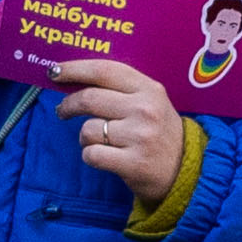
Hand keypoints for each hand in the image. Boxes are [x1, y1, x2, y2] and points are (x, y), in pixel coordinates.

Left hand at [55, 57, 187, 203]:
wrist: (187, 172)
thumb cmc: (160, 134)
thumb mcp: (151, 103)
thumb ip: (120, 90)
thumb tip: (74, 80)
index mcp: (149, 89)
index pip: (104, 71)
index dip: (75, 69)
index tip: (54, 71)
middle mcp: (145, 109)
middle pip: (89, 99)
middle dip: (68, 105)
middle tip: (62, 110)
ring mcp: (140, 137)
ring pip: (88, 130)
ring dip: (84, 137)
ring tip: (97, 142)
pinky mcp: (133, 163)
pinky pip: (92, 155)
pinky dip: (90, 157)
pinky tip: (103, 157)